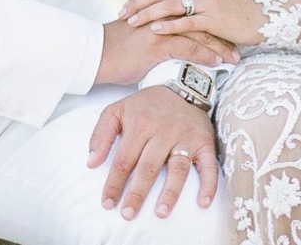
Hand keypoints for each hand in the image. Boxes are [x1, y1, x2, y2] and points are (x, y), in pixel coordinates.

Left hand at [87, 86, 219, 219]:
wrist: (181, 86)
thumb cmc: (146, 105)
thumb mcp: (117, 110)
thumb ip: (101, 135)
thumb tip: (91, 163)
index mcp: (140, 124)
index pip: (124, 160)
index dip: (114, 183)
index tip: (107, 203)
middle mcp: (164, 132)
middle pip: (149, 167)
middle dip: (137, 193)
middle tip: (128, 214)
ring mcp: (186, 138)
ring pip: (178, 168)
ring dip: (170, 192)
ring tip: (161, 212)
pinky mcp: (204, 142)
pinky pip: (209, 165)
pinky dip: (208, 184)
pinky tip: (203, 202)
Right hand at [94, 17, 239, 86]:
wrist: (97, 54)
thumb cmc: (118, 48)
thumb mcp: (142, 33)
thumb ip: (160, 29)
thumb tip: (176, 40)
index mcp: (161, 7)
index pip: (195, 11)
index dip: (213, 22)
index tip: (229, 34)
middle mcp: (163, 12)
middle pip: (201, 19)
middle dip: (222, 33)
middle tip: (238, 46)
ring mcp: (161, 27)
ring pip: (199, 33)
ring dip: (219, 46)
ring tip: (234, 58)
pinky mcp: (157, 42)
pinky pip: (188, 47)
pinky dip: (205, 55)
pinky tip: (217, 63)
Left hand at [120, 0, 265, 47]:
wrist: (261, 16)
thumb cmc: (231, 8)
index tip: (125, 5)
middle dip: (137, 3)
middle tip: (122, 16)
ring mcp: (207, 0)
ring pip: (169, 3)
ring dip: (147, 13)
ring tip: (132, 23)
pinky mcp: (214, 17)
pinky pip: (187, 20)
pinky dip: (169, 25)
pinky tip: (154, 30)